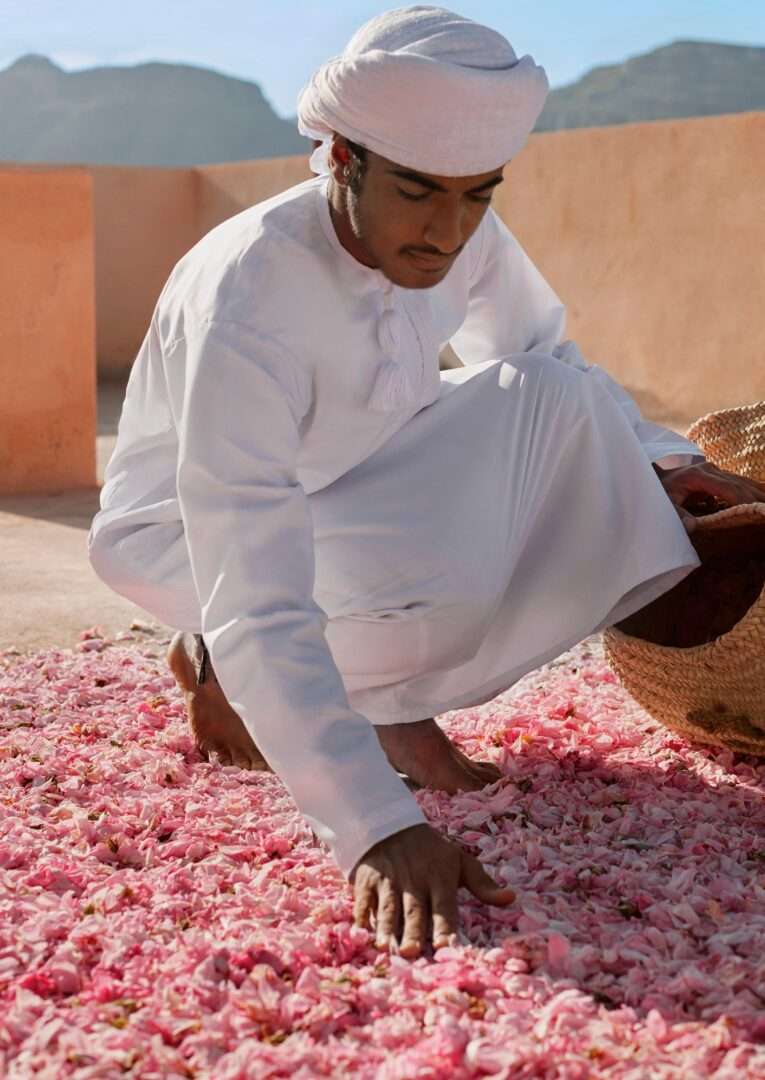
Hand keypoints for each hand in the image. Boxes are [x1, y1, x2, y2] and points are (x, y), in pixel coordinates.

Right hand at [351, 823, 514, 957]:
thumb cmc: (430, 851)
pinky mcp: (366, 881)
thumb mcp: (458, 860)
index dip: (445, 926)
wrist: (390, 824)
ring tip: (385, 948)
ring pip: (388, 908)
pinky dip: (362, 916)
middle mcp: (414, 880)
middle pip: (414, 911)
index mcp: (439, 877)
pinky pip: (363, 900)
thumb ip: (482, 884)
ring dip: (386, 928)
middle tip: (412, 952)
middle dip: (413, 931)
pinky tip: (361, 932)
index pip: (444, 906)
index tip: (446, 947)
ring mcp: (388, 881)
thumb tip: (511, 899)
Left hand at [655, 461, 764, 533]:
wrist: (652, 476)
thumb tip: (693, 527)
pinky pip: (738, 482)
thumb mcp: (665, 504)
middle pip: (738, 484)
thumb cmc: (659, 491)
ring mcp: (714, 470)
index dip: (742, 499)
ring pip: (741, 481)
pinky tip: (762, 497)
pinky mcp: (717, 474)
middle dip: (755, 498)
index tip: (753, 511)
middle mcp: (709, 469)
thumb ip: (678, 514)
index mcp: (698, 475)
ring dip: (757, 493)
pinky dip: (751, 490)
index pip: (726, 487)